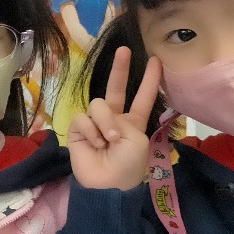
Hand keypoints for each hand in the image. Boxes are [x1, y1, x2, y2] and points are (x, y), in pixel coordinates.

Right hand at [68, 47, 161, 190]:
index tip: (156, 61)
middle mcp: (114, 118)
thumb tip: (99, 116)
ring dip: (105, 122)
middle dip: (120, 69)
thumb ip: (122, 119)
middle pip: (116, 88)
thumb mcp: (137, 139)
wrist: (107, 184)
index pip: (143, 97)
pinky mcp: (78, 129)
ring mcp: (95, 122)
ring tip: (108, 141)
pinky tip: (95, 145)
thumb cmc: (128, 164)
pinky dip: (91, 131)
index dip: (150, 80)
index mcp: (133, 122)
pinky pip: (83, 119)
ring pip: (98, 105)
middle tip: (123, 50)